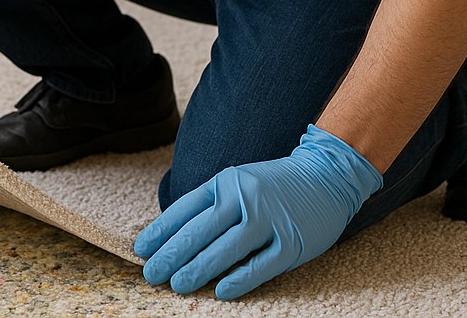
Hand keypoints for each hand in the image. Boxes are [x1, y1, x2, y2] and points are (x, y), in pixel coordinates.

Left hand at [134, 124, 381, 299]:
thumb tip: (175, 235)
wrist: (325, 175)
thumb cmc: (272, 185)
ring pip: (227, 248)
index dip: (162, 230)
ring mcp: (270, 219)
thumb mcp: (238, 183)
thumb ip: (212, 205)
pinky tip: (221, 291)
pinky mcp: (292, 242)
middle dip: (173, 253)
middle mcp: (245, 197)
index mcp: (226, 181)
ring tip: (177, 284)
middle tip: (151, 274)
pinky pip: (262, 264)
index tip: (141, 250)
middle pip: (202, 229)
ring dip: (199, 268)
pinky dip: (240, 278)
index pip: (186, 208)